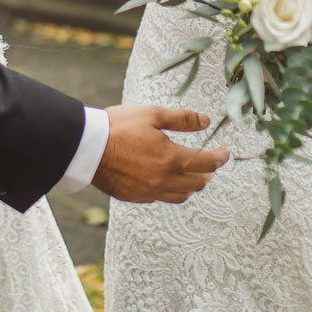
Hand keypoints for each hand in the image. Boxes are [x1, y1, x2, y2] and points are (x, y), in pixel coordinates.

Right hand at [90, 105, 230, 203]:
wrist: (86, 147)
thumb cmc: (118, 126)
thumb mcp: (152, 114)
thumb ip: (182, 119)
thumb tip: (206, 121)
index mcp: (171, 159)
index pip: (208, 163)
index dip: (222, 156)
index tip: (226, 149)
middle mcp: (163, 180)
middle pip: (199, 183)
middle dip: (209, 171)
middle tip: (209, 159)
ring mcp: (149, 192)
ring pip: (182, 195)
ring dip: (192, 183)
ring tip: (191, 171)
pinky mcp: (135, 197)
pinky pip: (161, 198)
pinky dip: (170, 189)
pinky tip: (164, 177)